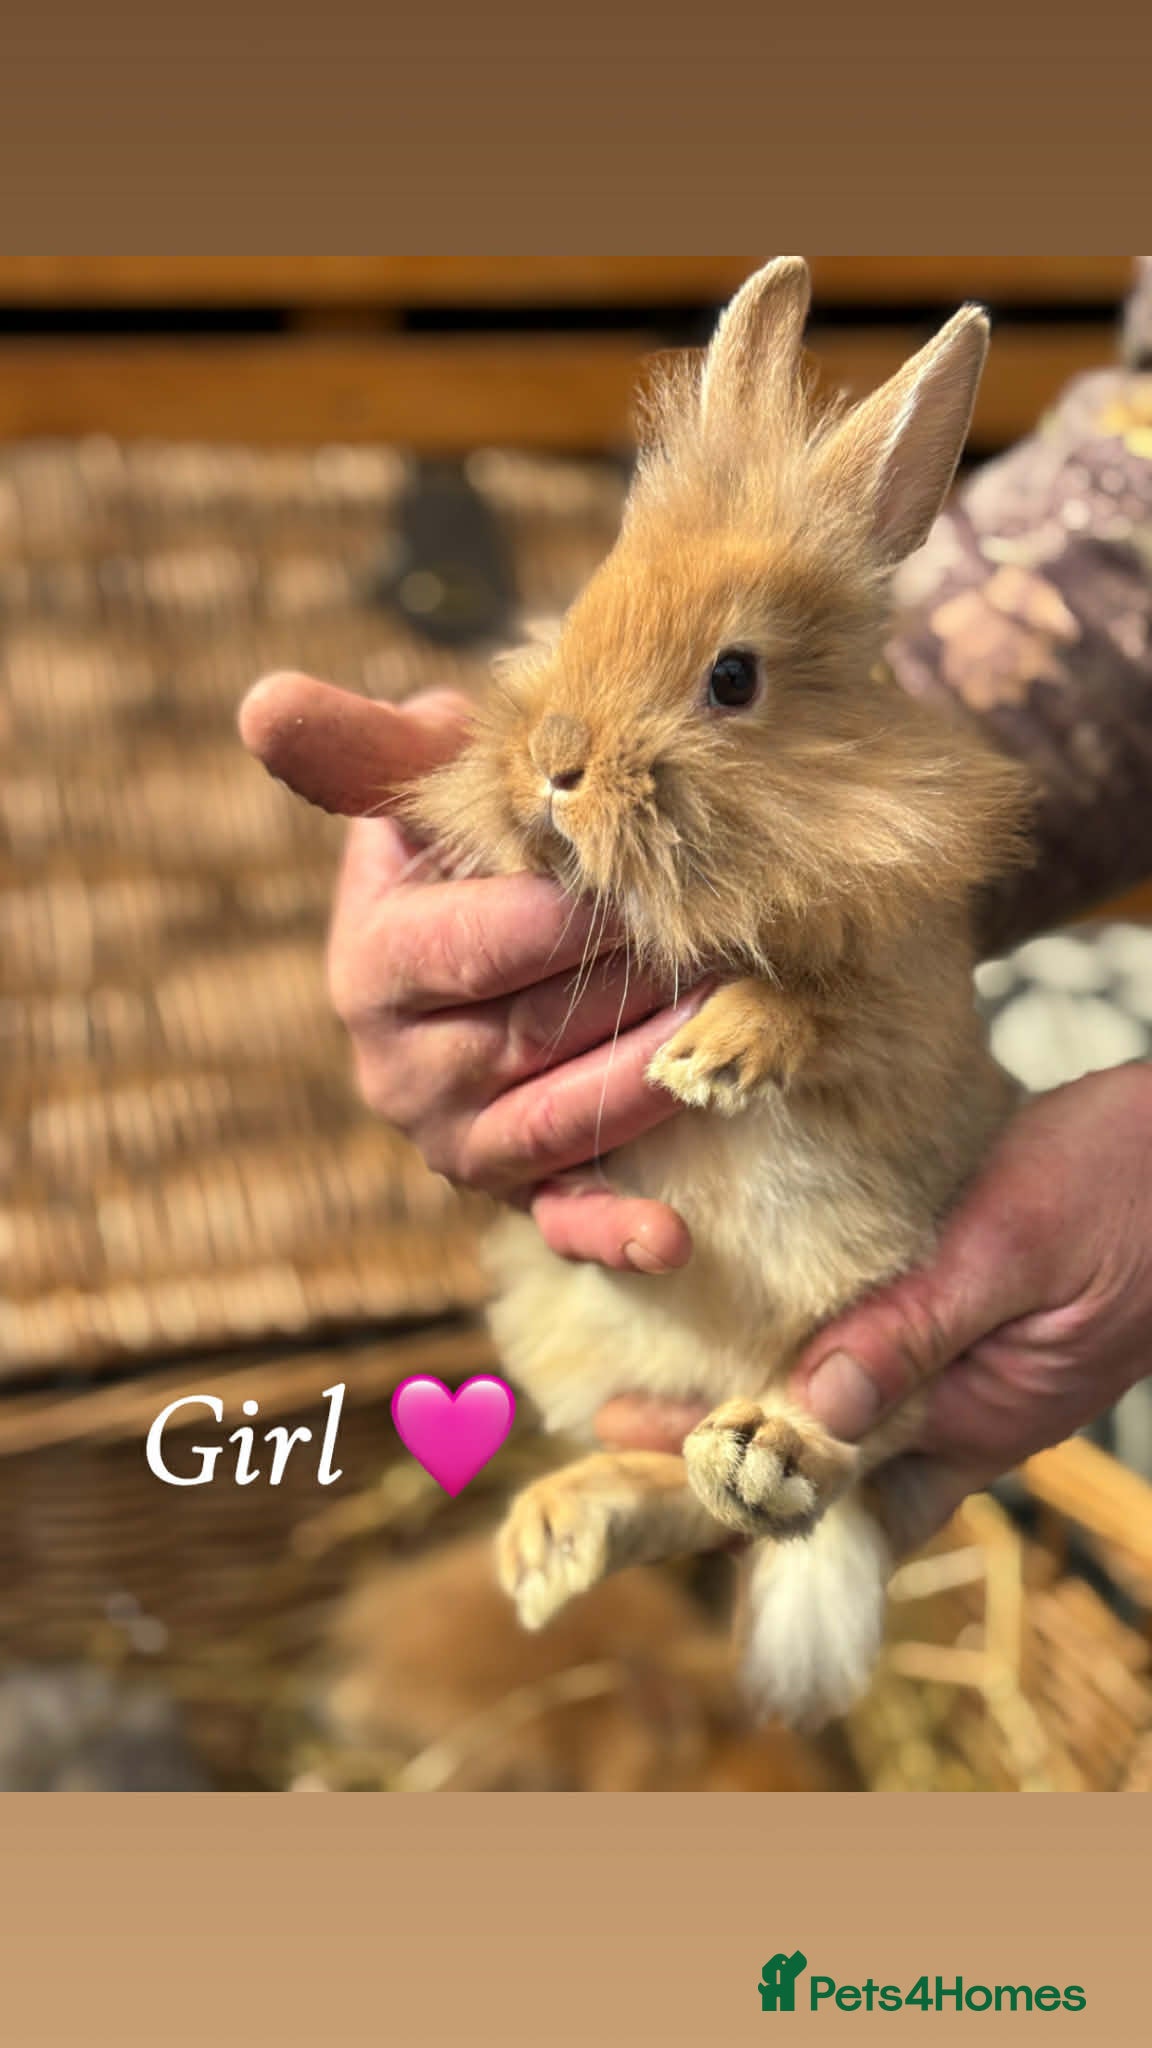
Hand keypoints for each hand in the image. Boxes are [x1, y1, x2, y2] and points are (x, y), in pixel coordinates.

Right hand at [238, 673, 697, 1271]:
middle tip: (725, 943)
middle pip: (523, 1035)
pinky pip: (561, 1222)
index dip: (551, 921)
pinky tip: (670, 1237)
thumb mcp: (428, 788)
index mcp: (373, 962)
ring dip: (646, 1077)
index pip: (459, 948)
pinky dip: (613, 1233)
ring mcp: (456, 1140)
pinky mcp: (516, 1194)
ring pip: (556, 1119)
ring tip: (733, 1024)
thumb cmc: (482, 847)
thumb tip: (267, 707)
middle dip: (627, 988)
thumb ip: (373, 749)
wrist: (517, 934)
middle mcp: (399, 1066)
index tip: (637, 884)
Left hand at [598, 1066, 1151, 1541]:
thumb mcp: (1012, 1246)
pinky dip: (823, 1355)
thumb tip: (811, 1410)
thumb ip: (916, 1329)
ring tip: (670, 1368)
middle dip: (728, 1443)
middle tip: (619, 1412)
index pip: (830, 1473)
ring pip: (851, 1413)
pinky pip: (886, 1360)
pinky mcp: (979, 1323)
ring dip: (767, 1400)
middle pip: (828, 1460)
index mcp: (976, 1415)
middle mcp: (969, 1413)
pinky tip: (768, 1320)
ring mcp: (978, 1373)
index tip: (629, 1434)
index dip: (728, 1462)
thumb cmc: (1126, 1185)